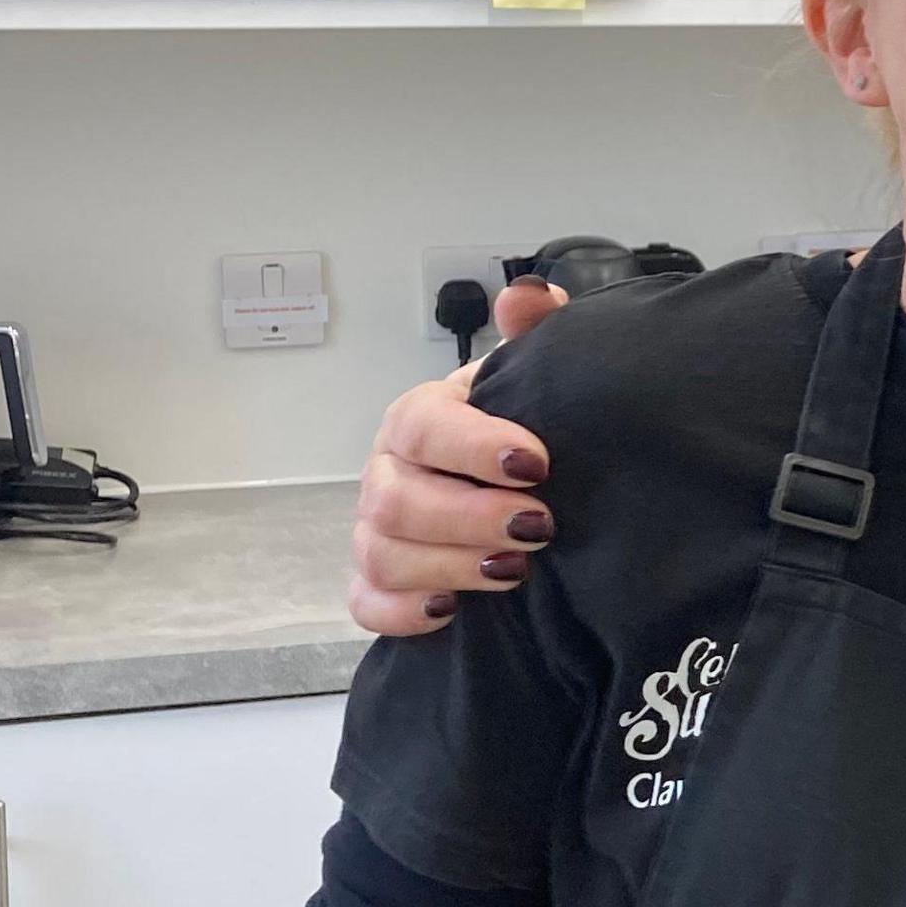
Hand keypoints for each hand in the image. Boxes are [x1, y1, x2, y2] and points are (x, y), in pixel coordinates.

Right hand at [347, 279, 568, 635]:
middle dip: (467, 517)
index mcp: (420, 420)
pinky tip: (451, 610)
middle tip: (539, 527)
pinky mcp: (378, 585)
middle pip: (395, 499)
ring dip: (447, 565)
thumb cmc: (517, 432)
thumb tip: (529, 294)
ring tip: (514, 571)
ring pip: (381, 554)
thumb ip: (534, 333)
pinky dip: (402, 612)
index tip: (537, 463)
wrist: (515, 493)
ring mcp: (376, 532)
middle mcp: (387, 473)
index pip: (422, 424)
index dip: (474, 445)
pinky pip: (366, 604)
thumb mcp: (530, 380)